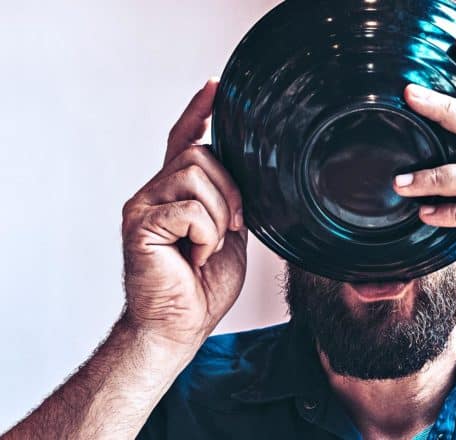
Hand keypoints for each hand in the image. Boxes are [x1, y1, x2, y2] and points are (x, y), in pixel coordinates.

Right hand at [121, 79, 247, 347]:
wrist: (181, 326)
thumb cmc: (203, 286)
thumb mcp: (229, 233)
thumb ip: (230, 199)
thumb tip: (250, 171)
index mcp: (176, 191)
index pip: (184, 138)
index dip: (199, 111)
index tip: (215, 86)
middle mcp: (154, 190)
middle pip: (200, 153)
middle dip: (231, 190)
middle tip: (234, 227)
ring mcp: (143, 204)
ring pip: (196, 174)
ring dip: (220, 213)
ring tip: (210, 246)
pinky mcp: (140, 224)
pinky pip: (189, 208)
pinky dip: (207, 234)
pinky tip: (197, 255)